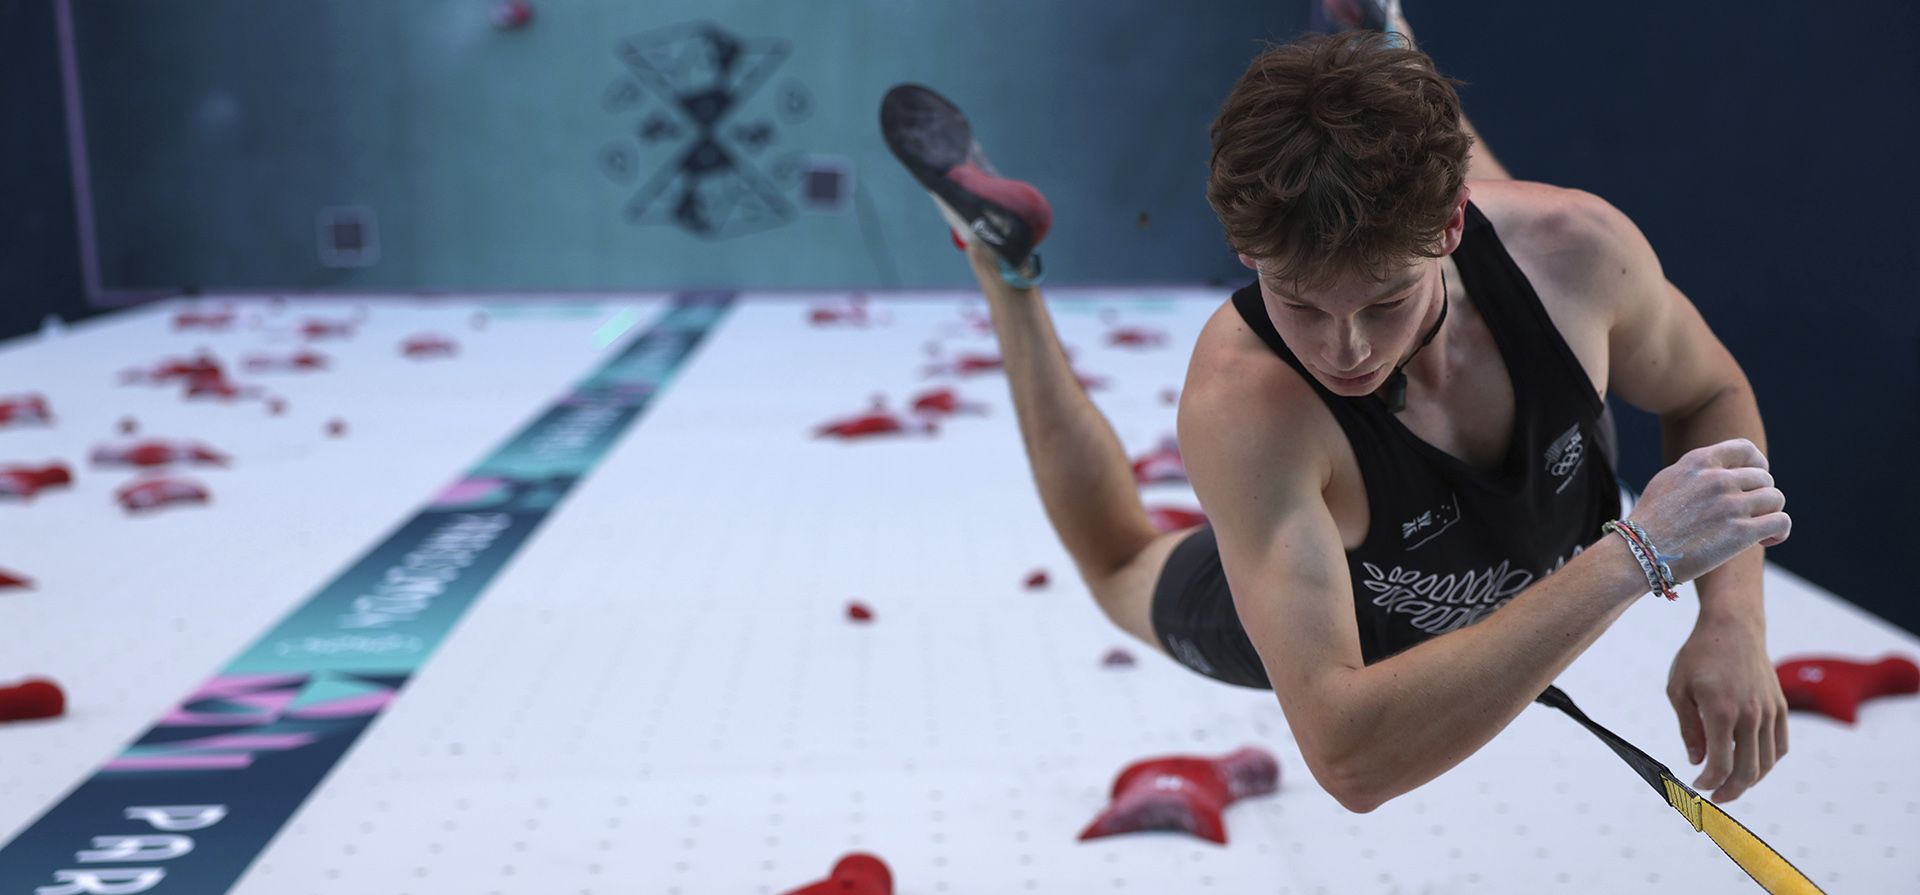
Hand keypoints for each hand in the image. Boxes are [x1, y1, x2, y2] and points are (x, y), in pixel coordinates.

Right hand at [1627, 438, 1789, 583]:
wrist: (1638, 553)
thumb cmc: (1651, 521)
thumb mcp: (1669, 481)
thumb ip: (1699, 470)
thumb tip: (1727, 470)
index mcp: (1699, 461)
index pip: (1746, 449)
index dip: (1758, 463)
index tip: (1754, 480)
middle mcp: (1717, 479)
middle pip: (1764, 478)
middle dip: (1760, 496)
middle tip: (1748, 515)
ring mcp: (1730, 505)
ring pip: (1775, 498)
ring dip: (1770, 513)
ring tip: (1758, 529)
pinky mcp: (1740, 533)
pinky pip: (1780, 522)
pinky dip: (1779, 531)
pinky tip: (1766, 540)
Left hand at [1667, 623, 1789, 801]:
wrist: (1733, 627)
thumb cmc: (1699, 656)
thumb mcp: (1678, 690)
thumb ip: (1688, 729)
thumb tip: (1696, 761)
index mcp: (1721, 712)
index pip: (1720, 764)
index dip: (1708, 783)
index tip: (1697, 787)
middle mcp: (1751, 715)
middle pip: (1747, 771)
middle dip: (1731, 791)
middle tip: (1716, 797)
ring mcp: (1770, 712)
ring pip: (1767, 762)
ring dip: (1750, 780)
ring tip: (1732, 784)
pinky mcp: (1781, 708)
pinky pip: (1780, 746)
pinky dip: (1768, 762)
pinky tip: (1751, 765)